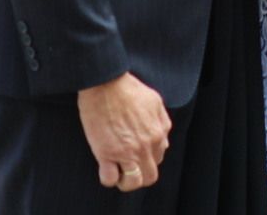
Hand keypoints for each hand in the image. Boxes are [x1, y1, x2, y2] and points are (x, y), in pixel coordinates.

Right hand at [77, 72, 171, 192]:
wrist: (106, 83)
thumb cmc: (128, 89)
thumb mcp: (155, 101)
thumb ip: (161, 122)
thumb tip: (161, 137)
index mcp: (159, 133)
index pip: (158, 159)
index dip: (146, 158)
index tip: (135, 153)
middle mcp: (146, 146)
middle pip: (149, 176)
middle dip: (139, 175)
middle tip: (127, 166)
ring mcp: (127, 152)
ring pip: (133, 183)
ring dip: (125, 181)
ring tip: (117, 172)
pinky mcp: (107, 153)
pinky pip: (109, 179)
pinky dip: (108, 178)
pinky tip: (105, 167)